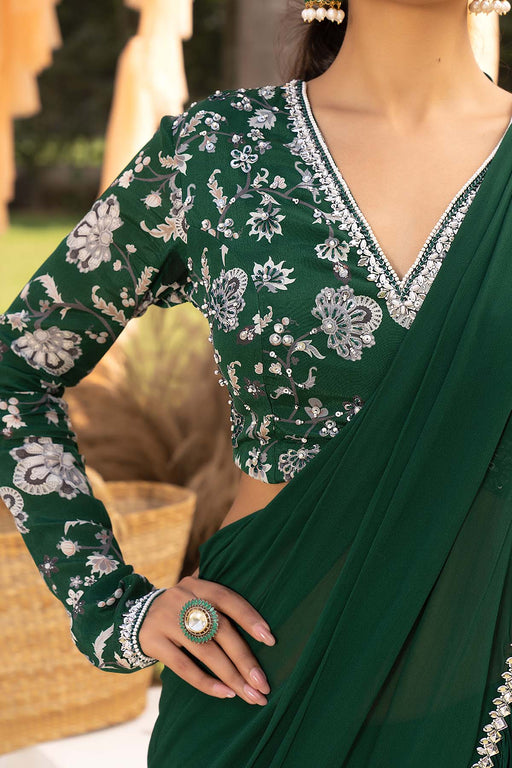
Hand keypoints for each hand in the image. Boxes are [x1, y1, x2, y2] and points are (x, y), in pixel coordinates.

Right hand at [138, 574, 275, 704]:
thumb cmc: (178, 611)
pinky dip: (206, 682)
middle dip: (245, 659)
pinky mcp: (153, 641)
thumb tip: (261, 621)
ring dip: (231, 675)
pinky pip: (183, 666)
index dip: (250, 618)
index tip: (271, 639)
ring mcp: (166, 620)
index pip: (228, 599)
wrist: (132, 617)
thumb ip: (219, 599)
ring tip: (250, 694)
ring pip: (205, 651)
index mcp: (198, 586)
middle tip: (263, 683)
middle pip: (220, 630)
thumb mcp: (193, 594)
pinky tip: (225, 693)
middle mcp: (182, 599)